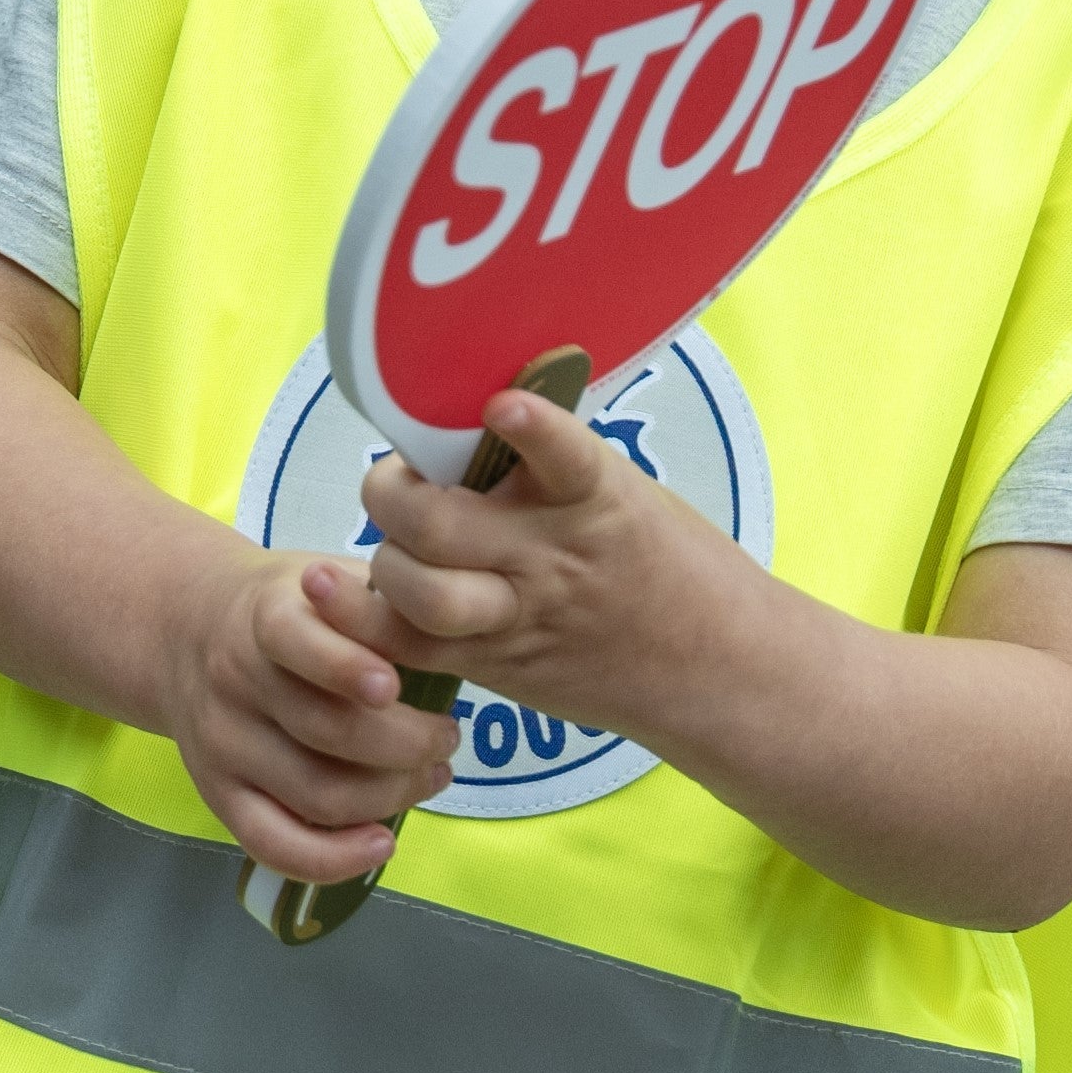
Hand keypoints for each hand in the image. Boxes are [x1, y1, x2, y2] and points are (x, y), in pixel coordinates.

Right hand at [156, 548, 460, 885]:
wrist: (187, 631)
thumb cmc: (293, 609)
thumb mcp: (330, 580)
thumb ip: (379, 605)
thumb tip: (448, 634)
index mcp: (264, 617)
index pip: (295, 642)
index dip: (346, 668)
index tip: (393, 686)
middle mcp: (235, 683)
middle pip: (327, 732)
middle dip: (408, 745)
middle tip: (447, 738)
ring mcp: (224, 746)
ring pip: (315, 793)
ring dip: (391, 795)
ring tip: (432, 774)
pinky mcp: (218, 795)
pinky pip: (274, 844)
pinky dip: (334, 858)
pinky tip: (382, 844)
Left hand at [340, 388, 744, 747]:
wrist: (714, 665)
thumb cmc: (667, 563)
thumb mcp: (626, 493)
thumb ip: (551, 464)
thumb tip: (474, 411)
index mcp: (593, 499)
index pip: (563, 456)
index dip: (528, 428)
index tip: (502, 406)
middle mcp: (550, 556)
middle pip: (438, 523)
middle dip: (393, 494)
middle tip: (398, 484)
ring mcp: (520, 616)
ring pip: (418, 594)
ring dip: (385, 565)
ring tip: (394, 547)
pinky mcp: (499, 666)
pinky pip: (414, 649)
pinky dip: (375, 624)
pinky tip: (358, 598)